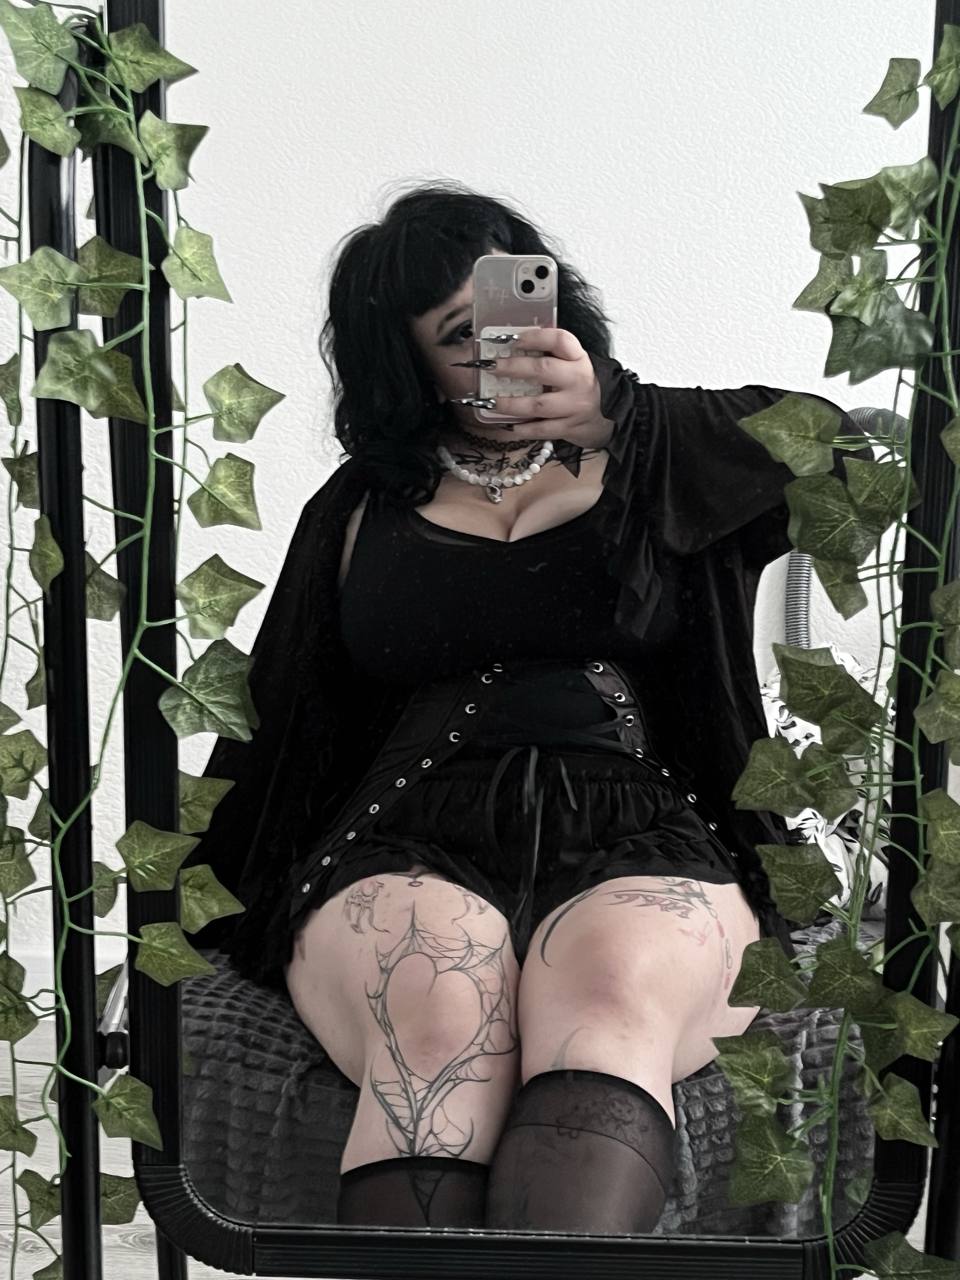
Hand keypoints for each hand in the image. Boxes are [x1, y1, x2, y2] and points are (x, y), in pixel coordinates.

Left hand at [488, 326, 613, 449]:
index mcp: (579, 358)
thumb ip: (551, 354)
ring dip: (511, 403)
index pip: (560, 340)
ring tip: (491, 401)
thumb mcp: (574, 364)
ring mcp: (574, 406)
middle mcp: (579, 380)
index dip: (535, 337)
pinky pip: (542, 429)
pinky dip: (523, 428)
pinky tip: (509, 425)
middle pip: (543, 370)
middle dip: (513, 367)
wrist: (609, 416)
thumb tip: (512, 344)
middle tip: (490, 367)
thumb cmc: (581, 385)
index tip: (514, 339)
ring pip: (538, 404)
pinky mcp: (569, 427)